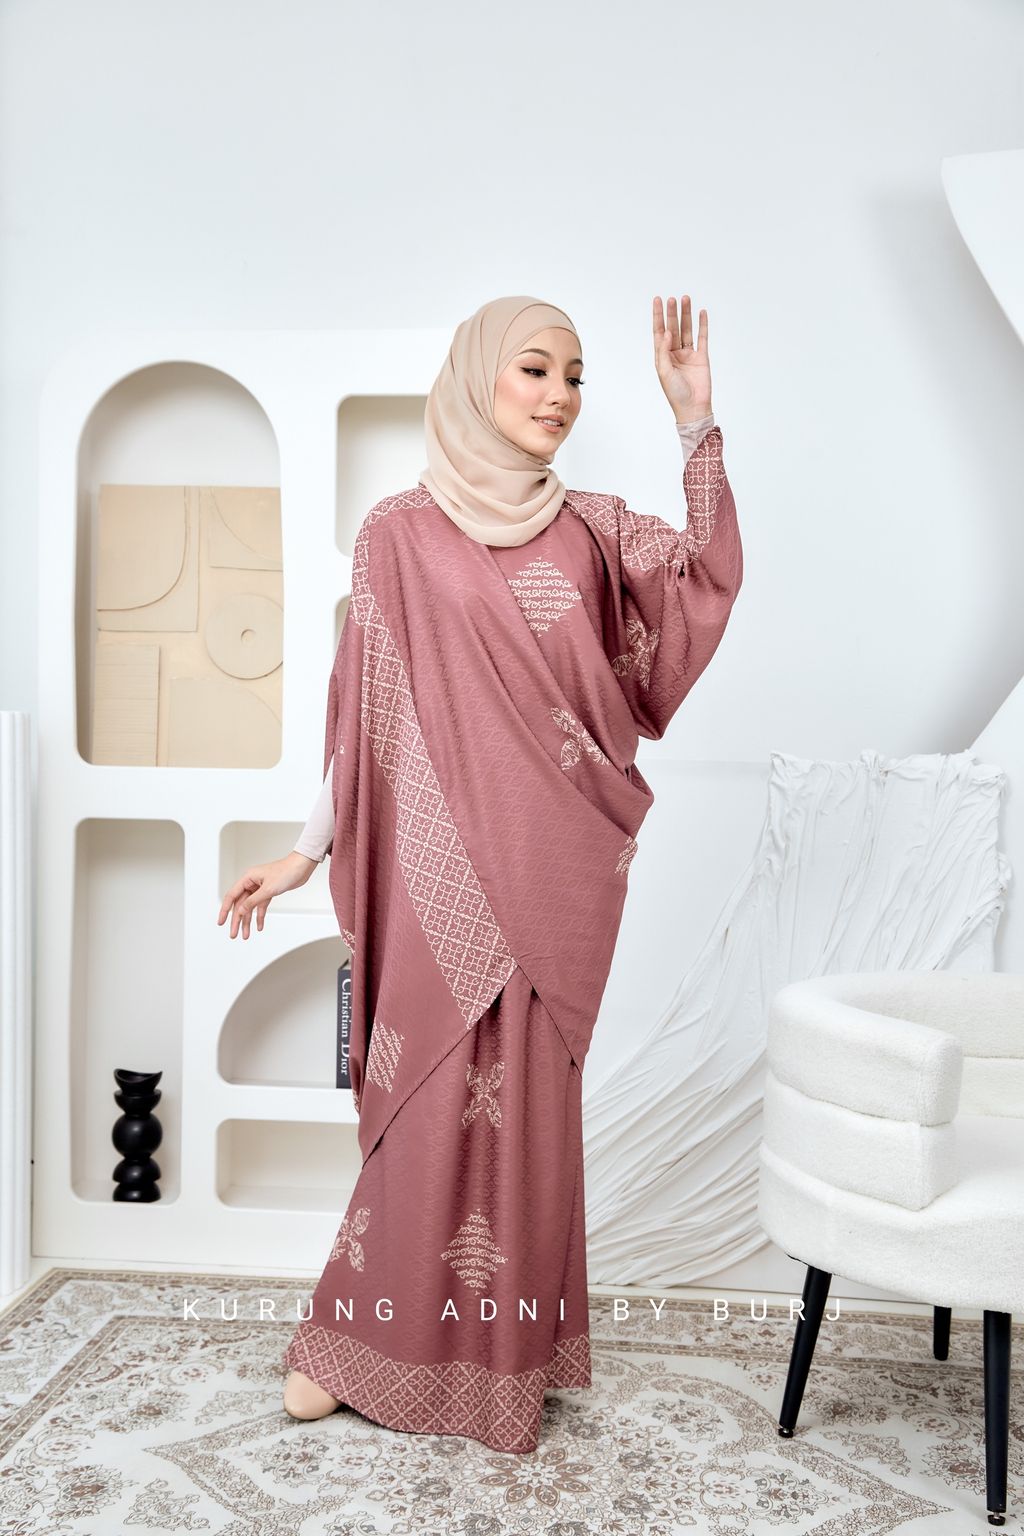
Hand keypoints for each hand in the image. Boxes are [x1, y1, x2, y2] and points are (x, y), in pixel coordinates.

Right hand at [217, 852, 316, 938]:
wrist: (302, 867)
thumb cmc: (286, 872)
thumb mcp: (268, 889)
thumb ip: (253, 901)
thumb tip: (240, 911)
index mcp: (248, 878)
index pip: (231, 896)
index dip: (225, 910)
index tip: (220, 922)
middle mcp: (251, 883)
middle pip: (240, 905)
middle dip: (237, 920)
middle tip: (234, 934)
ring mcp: (260, 888)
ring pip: (250, 907)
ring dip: (248, 921)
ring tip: (246, 935)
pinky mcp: (269, 892)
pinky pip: (261, 906)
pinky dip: (260, 916)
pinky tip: (259, 926)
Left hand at [653, 295, 711, 421]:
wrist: (693, 407)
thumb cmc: (675, 393)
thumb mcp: (664, 372)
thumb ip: (663, 351)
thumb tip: (665, 333)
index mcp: (662, 356)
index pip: (659, 331)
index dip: (658, 316)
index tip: (658, 300)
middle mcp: (674, 353)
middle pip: (673, 327)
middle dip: (672, 313)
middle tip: (673, 299)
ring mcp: (688, 354)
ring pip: (687, 330)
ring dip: (686, 315)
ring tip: (686, 299)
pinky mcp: (702, 357)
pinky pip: (702, 338)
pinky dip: (702, 325)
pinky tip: (701, 313)